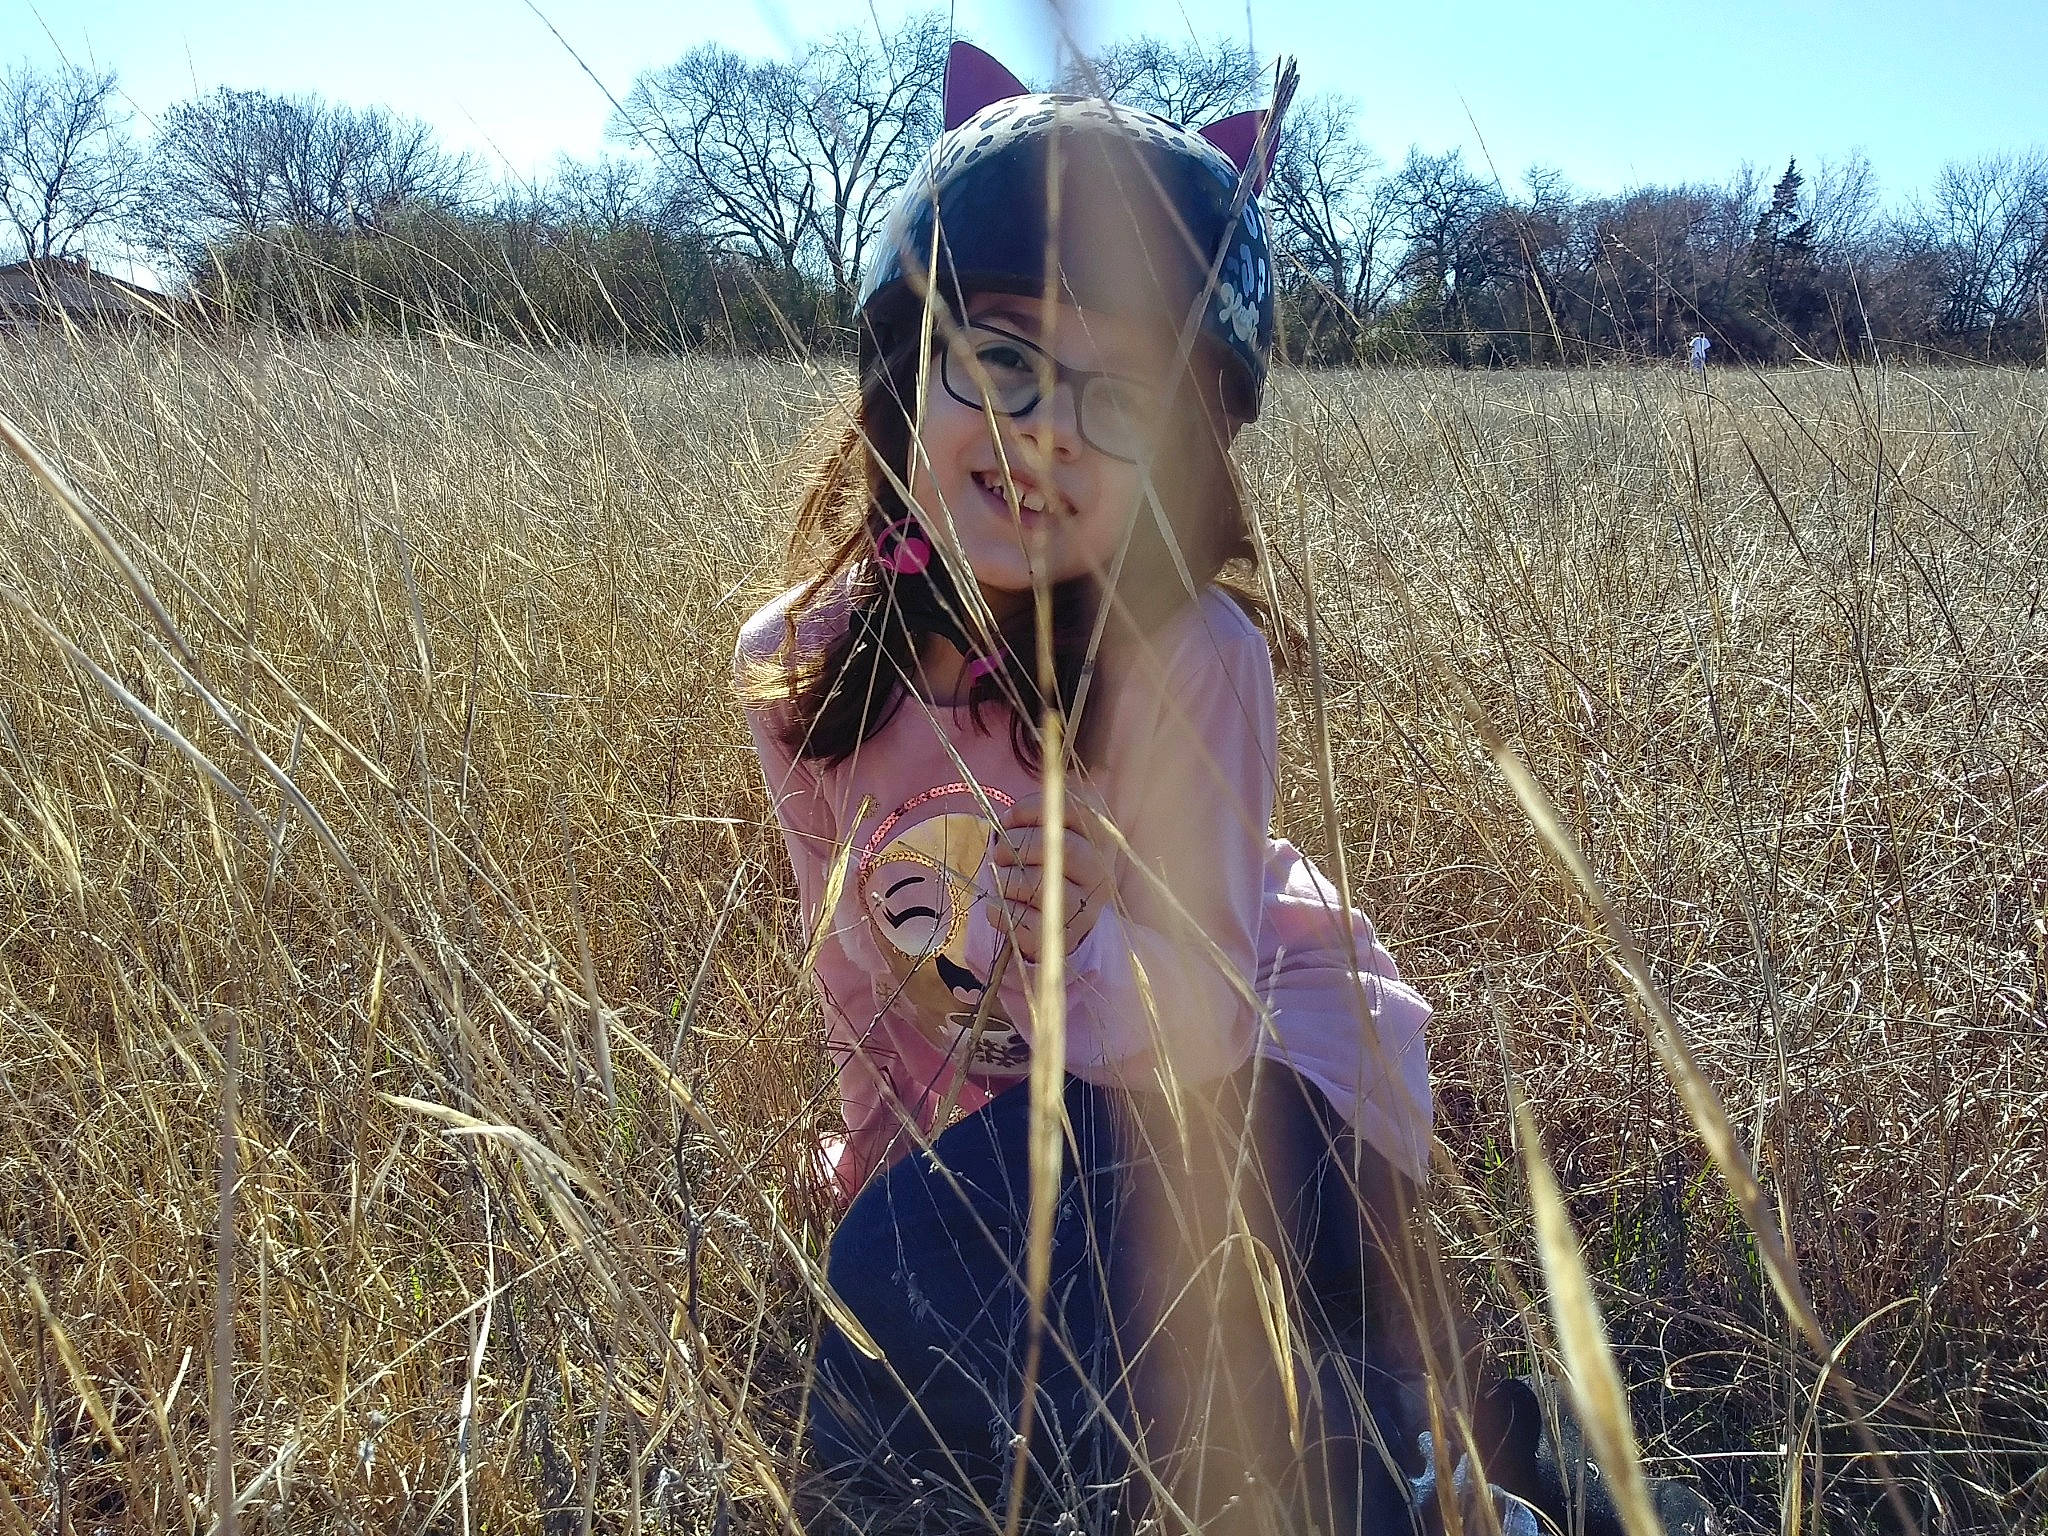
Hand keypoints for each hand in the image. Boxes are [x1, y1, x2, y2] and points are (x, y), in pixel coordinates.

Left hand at [990, 787, 1112, 962]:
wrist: (1060, 926)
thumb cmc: (1047, 872)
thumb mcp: (1051, 839)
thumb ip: (1037, 821)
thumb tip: (1005, 820)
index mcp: (1099, 839)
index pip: (1073, 810)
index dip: (1032, 809)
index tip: (1006, 819)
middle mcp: (1099, 872)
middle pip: (1061, 847)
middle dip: (1017, 845)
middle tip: (999, 853)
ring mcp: (1084, 907)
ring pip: (1038, 883)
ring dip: (1007, 879)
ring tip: (1002, 881)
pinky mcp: (1063, 937)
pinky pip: (1022, 918)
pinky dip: (1000, 911)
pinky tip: (1001, 907)